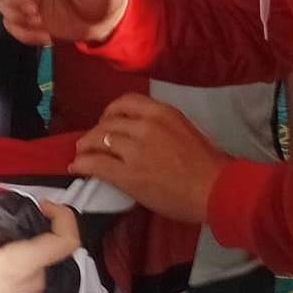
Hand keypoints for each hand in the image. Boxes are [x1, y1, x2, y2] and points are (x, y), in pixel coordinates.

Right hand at [0, 203, 79, 292]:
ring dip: (31, 234)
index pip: (66, 241)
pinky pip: (37, 264)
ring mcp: (32, 289)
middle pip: (56, 242)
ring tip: (0, 224)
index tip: (39, 203)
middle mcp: (35, 279)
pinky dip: (26, 248)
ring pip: (46, 252)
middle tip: (10, 208)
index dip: (63, 215)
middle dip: (40, 219)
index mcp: (20, 266)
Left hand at [70, 94, 226, 225]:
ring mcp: (134, 149)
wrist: (216, 190)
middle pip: (108, 122)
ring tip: (81, 155)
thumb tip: (141, 131)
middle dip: (96, 132)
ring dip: (86, 147)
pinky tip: (76, 168)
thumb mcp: (186, 130)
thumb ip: (162, 126)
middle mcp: (145, 125)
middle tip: (92, 142)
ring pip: (98, 140)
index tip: (108, 121)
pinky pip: (95, 164)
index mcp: (162, 112)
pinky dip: (82, 164)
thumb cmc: (209, 165)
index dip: (111, 112)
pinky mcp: (127, 174)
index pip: (125, 102)